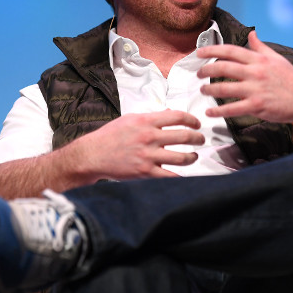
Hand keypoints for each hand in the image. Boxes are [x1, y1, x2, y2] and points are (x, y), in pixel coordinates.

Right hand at [77, 110, 204, 180]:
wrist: (92, 155)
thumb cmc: (111, 136)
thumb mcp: (131, 119)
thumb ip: (152, 118)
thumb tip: (171, 115)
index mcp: (146, 121)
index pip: (178, 117)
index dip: (192, 120)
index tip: (197, 124)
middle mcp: (149, 137)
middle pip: (184, 137)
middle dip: (198, 138)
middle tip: (201, 140)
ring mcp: (148, 156)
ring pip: (181, 158)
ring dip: (193, 157)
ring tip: (193, 156)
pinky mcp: (145, 172)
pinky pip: (170, 176)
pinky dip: (181, 176)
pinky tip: (184, 174)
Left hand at [196, 30, 292, 123]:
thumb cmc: (291, 79)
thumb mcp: (277, 58)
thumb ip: (260, 47)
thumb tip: (251, 34)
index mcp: (259, 60)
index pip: (230, 51)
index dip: (211, 50)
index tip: (199, 53)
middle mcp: (255, 72)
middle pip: (223, 68)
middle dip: (206, 70)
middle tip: (198, 74)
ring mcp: (255, 89)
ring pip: (224, 88)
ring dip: (209, 89)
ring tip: (202, 90)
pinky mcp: (256, 106)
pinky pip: (232, 108)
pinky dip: (218, 111)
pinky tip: (210, 111)